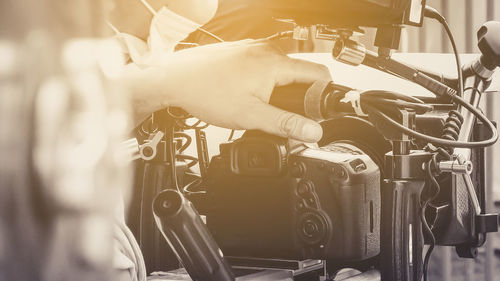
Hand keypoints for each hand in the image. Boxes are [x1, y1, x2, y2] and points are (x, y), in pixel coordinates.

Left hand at [130, 40, 330, 141]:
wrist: (174, 79)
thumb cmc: (205, 92)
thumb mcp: (250, 115)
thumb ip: (285, 124)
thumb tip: (313, 131)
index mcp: (275, 63)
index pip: (319, 74)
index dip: (326, 94)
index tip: (322, 111)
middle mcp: (267, 51)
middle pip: (300, 73)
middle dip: (301, 96)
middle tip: (289, 117)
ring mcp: (252, 50)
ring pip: (281, 70)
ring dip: (281, 89)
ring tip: (265, 108)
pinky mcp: (241, 54)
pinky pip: (264, 67)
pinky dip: (265, 82)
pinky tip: (250, 96)